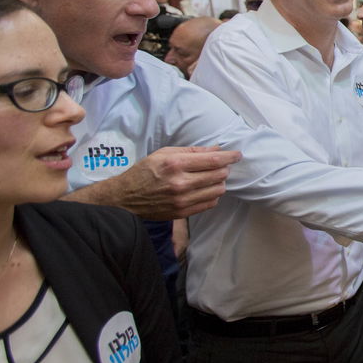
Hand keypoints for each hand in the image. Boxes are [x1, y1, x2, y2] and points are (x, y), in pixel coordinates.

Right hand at [72, 145, 240, 220]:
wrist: (126, 198)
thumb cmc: (144, 172)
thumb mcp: (164, 154)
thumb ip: (192, 151)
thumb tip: (216, 149)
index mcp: (175, 164)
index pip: (213, 160)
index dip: (229, 156)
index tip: (237, 154)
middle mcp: (181, 183)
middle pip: (219, 175)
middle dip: (224, 168)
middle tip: (220, 165)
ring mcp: (182, 200)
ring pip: (218, 190)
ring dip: (219, 182)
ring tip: (211, 178)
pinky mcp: (182, 213)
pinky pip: (210, 204)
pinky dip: (212, 195)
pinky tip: (205, 190)